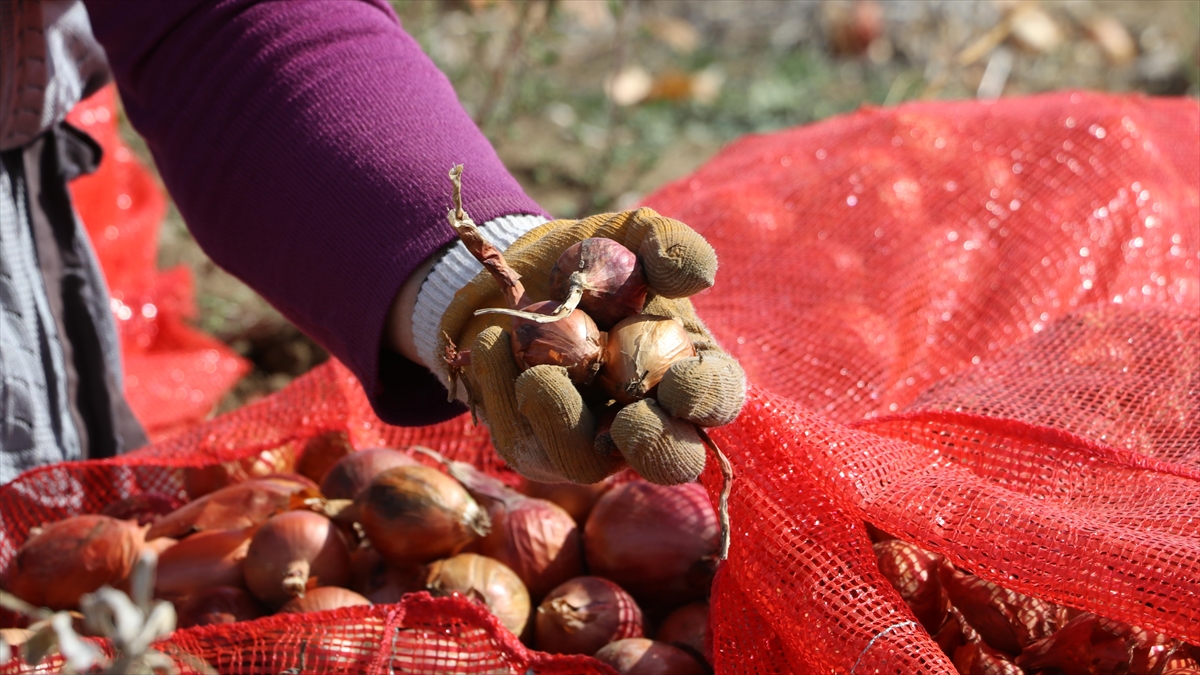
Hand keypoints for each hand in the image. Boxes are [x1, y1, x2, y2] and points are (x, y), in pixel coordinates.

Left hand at [438, 208, 745, 484]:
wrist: (511, 272)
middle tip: (628, 420)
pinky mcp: (535, 446)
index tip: (679, 382)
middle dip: (656, 449)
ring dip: (562, 420)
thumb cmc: (584, 256)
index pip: (716, 397)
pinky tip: (491, 347)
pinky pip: (525, 441)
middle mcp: (646, 415)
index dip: (706, 398)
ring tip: (534, 375)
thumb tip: (699, 275)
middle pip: (671, 461)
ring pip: (587, 463)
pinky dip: (504, 394)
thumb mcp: (625, 234)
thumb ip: (665, 243)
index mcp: (685, 368)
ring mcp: (590, 439)